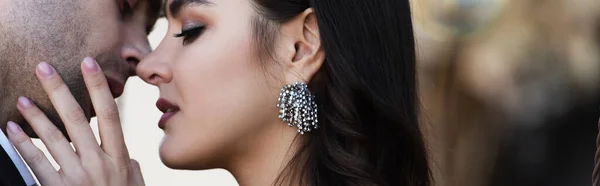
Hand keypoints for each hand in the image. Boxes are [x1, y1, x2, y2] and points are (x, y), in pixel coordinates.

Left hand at [5, 57, 143, 185]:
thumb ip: (132, 168)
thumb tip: (129, 155)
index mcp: (119, 158)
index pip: (109, 115)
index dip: (98, 87)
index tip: (88, 64)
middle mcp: (98, 163)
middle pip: (76, 119)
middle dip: (60, 90)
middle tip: (43, 67)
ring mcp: (78, 176)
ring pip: (53, 138)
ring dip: (35, 115)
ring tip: (22, 98)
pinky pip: (36, 162)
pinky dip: (23, 144)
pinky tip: (12, 130)